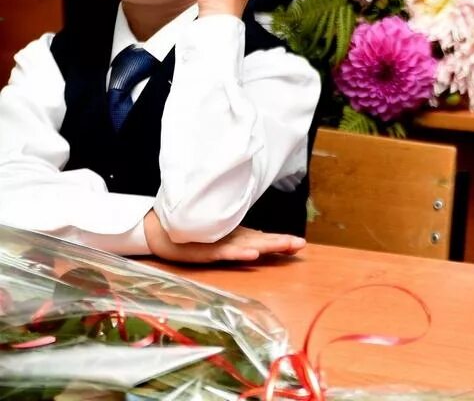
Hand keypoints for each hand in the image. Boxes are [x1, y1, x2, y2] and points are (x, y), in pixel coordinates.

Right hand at [143, 211, 304, 262]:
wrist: (160, 231)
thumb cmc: (192, 235)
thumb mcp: (219, 241)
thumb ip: (239, 241)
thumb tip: (261, 244)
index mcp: (237, 237)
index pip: (263, 239)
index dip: (281, 241)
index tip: (300, 243)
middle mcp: (232, 238)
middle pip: (261, 241)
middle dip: (281, 242)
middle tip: (300, 244)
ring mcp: (220, 244)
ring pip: (248, 245)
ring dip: (268, 245)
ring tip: (286, 245)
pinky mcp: (206, 251)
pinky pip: (225, 253)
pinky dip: (239, 254)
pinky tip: (252, 255)